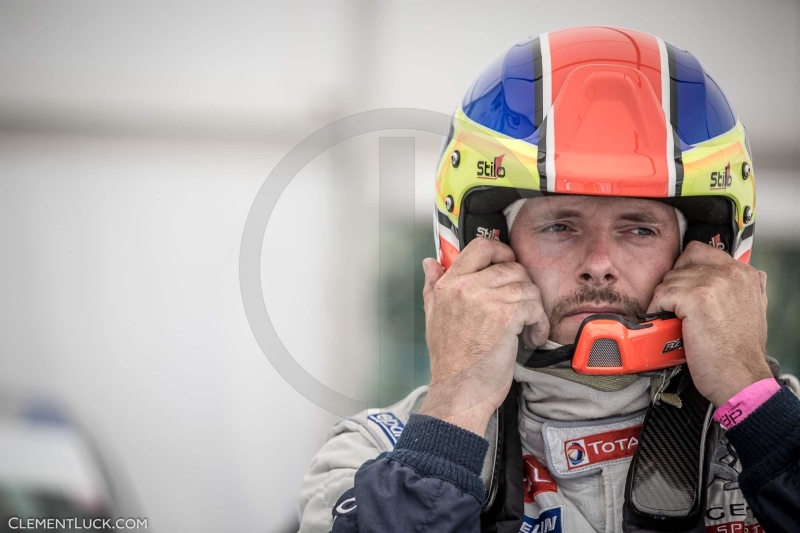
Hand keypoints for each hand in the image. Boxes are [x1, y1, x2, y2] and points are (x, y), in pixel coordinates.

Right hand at [419, 238, 548, 434]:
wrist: (458, 390)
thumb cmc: (449, 360)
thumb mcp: (432, 316)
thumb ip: (432, 286)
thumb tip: (430, 262)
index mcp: (450, 284)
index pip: (481, 246)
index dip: (502, 252)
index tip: (509, 266)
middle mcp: (467, 286)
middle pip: (511, 267)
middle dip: (523, 287)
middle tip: (523, 306)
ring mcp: (487, 300)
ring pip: (526, 286)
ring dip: (533, 307)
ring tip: (528, 326)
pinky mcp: (507, 316)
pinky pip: (534, 306)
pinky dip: (539, 323)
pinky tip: (532, 337)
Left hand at [647, 241, 772, 406]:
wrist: (739, 377)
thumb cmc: (739, 352)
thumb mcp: (752, 310)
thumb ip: (741, 288)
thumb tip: (736, 274)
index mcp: (743, 273)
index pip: (698, 251)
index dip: (683, 268)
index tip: (678, 287)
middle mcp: (730, 273)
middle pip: (679, 268)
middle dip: (672, 289)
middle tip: (674, 310)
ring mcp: (713, 283)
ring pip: (668, 282)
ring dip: (665, 302)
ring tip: (674, 321)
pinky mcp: (696, 297)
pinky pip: (661, 296)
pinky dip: (656, 311)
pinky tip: (667, 325)